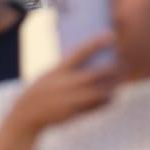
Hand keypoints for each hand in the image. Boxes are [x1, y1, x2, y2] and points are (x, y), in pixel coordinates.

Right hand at [3, 34, 121, 137]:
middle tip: (123, 64)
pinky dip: (107, 100)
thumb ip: (67, 66)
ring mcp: (71, 98)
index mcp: (59, 70)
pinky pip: (97, 105)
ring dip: (113, 85)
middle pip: (97, 73)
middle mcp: (66, 83)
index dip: (96, 43)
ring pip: (101, 91)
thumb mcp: (50, 74)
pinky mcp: (75, 111)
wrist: (27, 114)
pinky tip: (111, 96)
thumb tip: (87, 55)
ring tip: (119, 81)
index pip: (80, 53)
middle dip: (113, 69)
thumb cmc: (41, 90)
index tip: (112, 35)